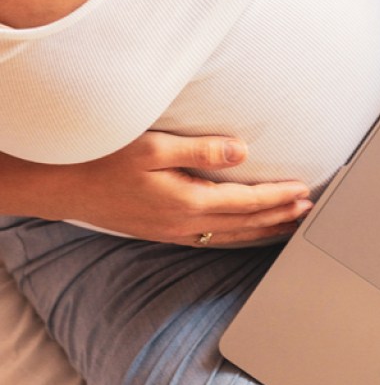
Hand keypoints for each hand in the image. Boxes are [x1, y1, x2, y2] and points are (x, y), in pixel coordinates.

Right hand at [45, 131, 311, 245]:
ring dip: (265, 229)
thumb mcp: (154, 146)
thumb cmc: (106, 160)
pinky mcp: (166, 232)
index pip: (247, 202)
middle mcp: (186, 222)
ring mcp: (175, 231)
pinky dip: (239, 235)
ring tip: (291, 223)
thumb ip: (201, 150)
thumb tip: (242, 153)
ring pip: (233, 235)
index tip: (304, 192)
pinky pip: (214, 238)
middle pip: (246, 223)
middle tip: (310, 211)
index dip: (279, 197)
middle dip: (281, 217)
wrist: (65, 186)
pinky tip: (248, 231)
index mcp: (188, 200)